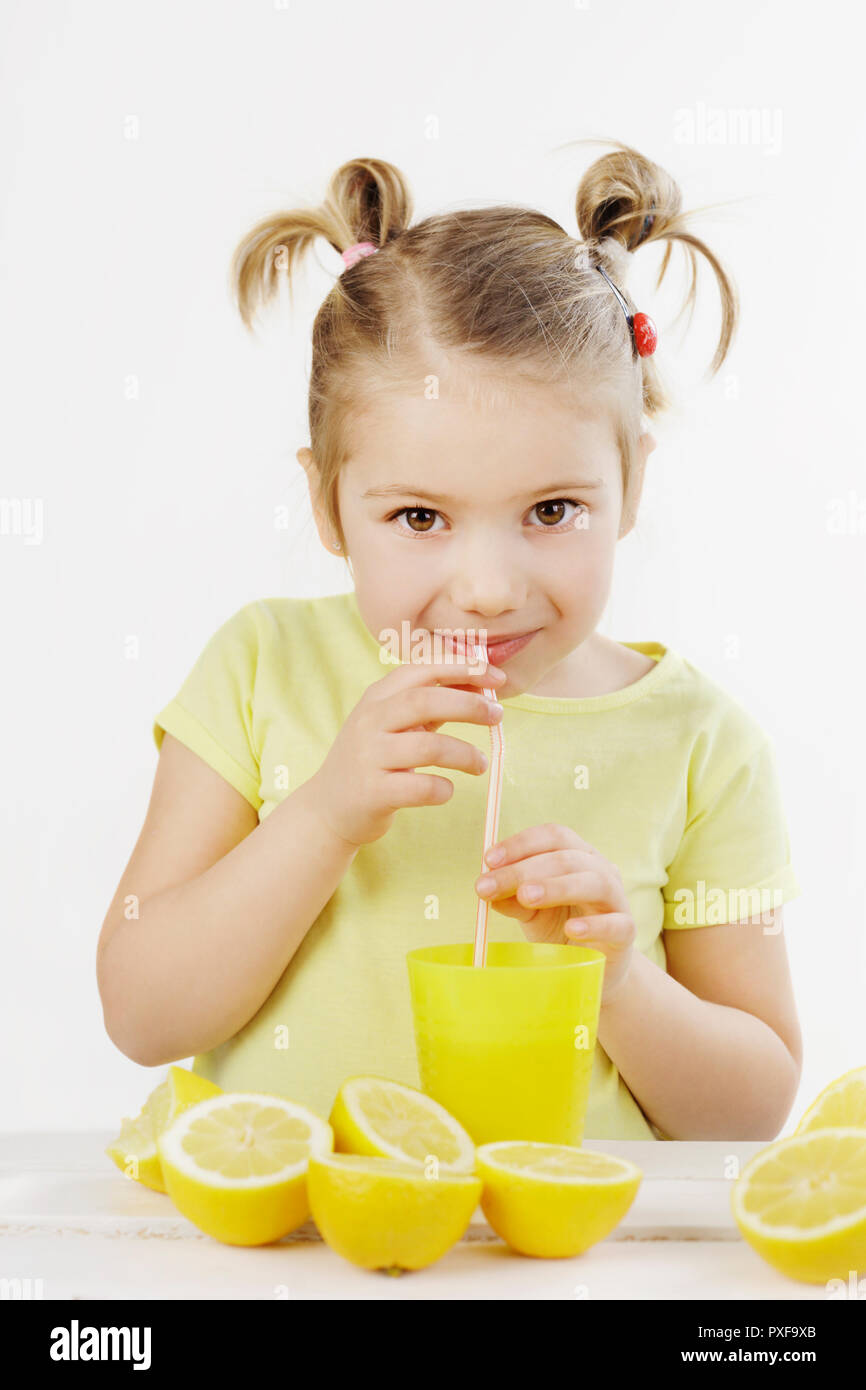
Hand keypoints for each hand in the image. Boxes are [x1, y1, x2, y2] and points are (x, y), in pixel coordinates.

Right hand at [305, 654, 506, 847]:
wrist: (328, 808)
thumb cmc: (373, 759)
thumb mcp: (393, 723)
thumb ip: (430, 703)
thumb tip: (481, 686)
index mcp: (377, 697)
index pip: (422, 669)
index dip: (462, 668)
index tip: (497, 677)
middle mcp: (370, 722)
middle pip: (425, 701)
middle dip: (469, 705)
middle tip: (497, 716)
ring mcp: (369, 757)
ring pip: (428, 747)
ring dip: (465, 754)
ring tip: (480, 763)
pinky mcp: (373, 793)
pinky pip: (421, 788)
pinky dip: (443, 789)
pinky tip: (447, 790)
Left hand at [474, 821, 635, 1000]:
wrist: (595, 966)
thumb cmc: (561, 928)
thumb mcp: (530, 911)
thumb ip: (511, 898)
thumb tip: (486, 887)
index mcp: (578, 856)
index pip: (553, 836)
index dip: (520, 843)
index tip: (489, 860)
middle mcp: (600, 870)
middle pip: (566, 857)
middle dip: (523, 869)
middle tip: (489, 887)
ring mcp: (616, 900)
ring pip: (595, 882)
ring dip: (557, 886)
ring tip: (525, 897)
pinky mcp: (626, 932)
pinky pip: (616, 924)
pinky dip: (594, 925)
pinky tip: (570, 929)